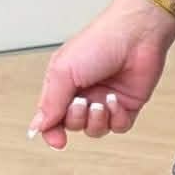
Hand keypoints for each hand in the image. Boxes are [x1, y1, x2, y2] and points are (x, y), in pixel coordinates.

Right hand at [27, 0, 174, 148]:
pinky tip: (116, 100)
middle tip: (81, 102)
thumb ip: (50, 102)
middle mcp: (84, 93)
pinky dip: (116, 117)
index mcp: (64, 83)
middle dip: (76, 119)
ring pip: (96, 130)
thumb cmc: (99, 42)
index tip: (57, 140)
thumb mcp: (63, 71)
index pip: (52, 117)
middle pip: (73, 125)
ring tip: (100, 102)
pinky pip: (119, 126)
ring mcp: (106, 100)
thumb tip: (37, 126)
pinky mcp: (128, 105)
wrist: (136, 35)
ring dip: (96, 120)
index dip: (52, 132)